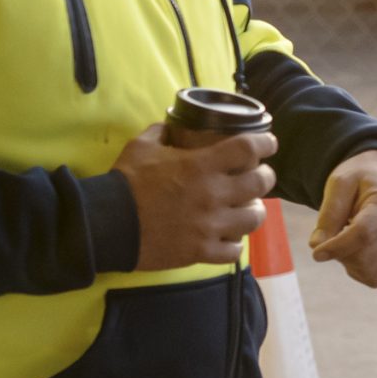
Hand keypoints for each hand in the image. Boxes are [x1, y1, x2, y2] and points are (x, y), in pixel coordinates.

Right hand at [114, 123, 277, 270]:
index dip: (265, 143)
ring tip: (248, 207)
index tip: (269, 143)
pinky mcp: (201, 251)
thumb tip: (170, 126)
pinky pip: (234, 251)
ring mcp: (210, 226)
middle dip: (265, 176)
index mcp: (201, 165)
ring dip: (254, 210)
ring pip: (255, 218)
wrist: (108, 224)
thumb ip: (161, 132)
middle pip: (261, 182)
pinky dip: (234, 243)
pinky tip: (228, 236)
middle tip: (259, 175)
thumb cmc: (125, 183)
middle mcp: (213, 194)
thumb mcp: (142, 146)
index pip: (248, 148)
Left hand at [310, 149, 376, 286]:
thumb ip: (328, 214)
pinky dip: (357, 269)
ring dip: (347, 260)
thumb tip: (317, 245)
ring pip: (367, 270)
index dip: (338, 246)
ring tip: (346, 237)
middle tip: (332, 232)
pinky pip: (373, 278)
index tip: (316, 253)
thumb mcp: (339, 184)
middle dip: (338, 252)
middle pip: (363, 256)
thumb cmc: (360, 180)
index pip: (364, 233)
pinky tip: (355, 249)